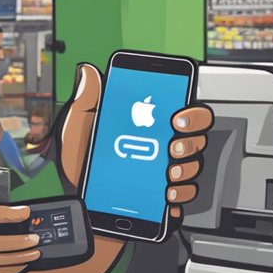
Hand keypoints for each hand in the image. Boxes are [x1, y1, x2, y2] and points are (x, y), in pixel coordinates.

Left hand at [58, 63, 214, 220]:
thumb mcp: (78, 127)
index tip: (177, 117)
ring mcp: (165, 173)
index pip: (183, 111)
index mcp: (148, 126)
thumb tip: (88, 71)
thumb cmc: (78, 164)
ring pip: (194, 164)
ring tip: (169, 171)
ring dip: (187, 166)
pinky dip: (181, 193)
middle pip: (197, 137)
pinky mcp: (163, 198)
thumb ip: (87, 100)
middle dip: (192, 139)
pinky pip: (184, 194)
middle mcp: (161, 147)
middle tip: (173, 145)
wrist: (76, 201)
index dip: (190, 111)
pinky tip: (167, 192)